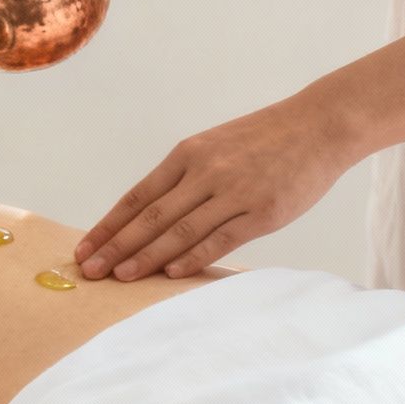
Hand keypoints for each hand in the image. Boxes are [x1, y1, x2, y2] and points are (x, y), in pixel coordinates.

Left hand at [76, 95, 356, 280]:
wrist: (318, 126)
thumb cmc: (264, 140)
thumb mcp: (215, 146)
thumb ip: (185, 178)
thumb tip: (150, 216)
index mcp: (188, 155)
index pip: (138, 196)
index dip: (109, 224)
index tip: (86, 246)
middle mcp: (205, 172)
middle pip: (151, 217)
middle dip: (116, 246)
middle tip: (90, 270)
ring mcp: (234, 193)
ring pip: (180, 231)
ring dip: (147, 257)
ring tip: (121, 277)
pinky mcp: (263, 213)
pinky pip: (220, 240)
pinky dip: (193, 258)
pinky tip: (170, 273)